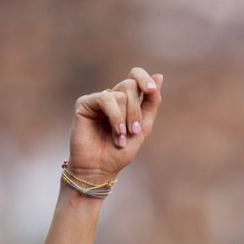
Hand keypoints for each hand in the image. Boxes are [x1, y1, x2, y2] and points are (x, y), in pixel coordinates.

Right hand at [67, 67, 162, 182]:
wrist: (100, 168)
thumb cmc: (120, 152)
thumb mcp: (143, 127)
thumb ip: (151, 103)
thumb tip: (159, 75)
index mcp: (127, 101)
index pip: (136, 76)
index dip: (145, 79)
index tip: (152, 90)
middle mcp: (112, 97)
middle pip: (130, 85)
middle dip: (136, 110)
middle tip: (134, 131)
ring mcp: (98, 99)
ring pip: (121, 94)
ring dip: (127, 118)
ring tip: (122, 137)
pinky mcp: (85, 103)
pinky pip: (107, 99)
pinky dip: (116, 117)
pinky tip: (117, 132)